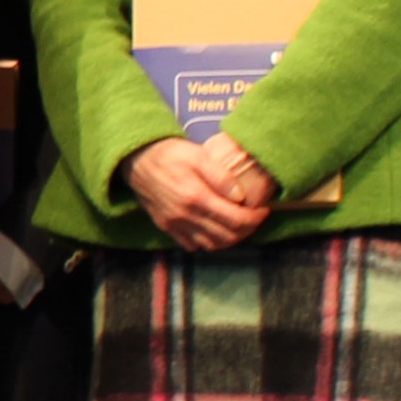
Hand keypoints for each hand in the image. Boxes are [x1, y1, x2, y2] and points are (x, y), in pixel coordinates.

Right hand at [125, 138, 268, 253]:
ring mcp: (174, 225)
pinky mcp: (166, 228)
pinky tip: (216, 229)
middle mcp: (185, 217)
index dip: (255, 218)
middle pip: (227, 237)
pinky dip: (210, 243)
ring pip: (212, 246)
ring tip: (239, 225)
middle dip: (248, 230)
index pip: (235, 220)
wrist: (137, 160)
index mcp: (195, 197)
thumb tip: (241, 196)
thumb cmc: (169, 154)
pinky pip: (193, 246)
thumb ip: (221, 176)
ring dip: (231, 239)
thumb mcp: (197, 155)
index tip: (263, 209)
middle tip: (255, 217)